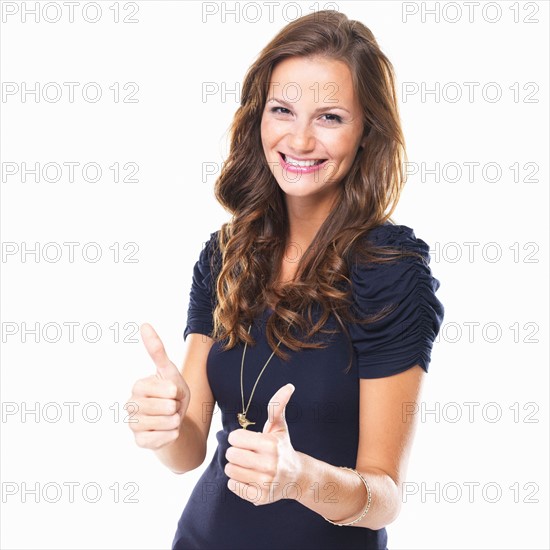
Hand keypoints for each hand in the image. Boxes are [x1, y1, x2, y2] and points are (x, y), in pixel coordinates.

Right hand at [126, 323, 190, 449]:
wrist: (178, 421)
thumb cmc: (174, 394)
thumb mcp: (170, 371)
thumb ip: (157, 351)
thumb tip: (143, 324)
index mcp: (138, 386)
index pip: (156, 388)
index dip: (171, 391)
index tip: (175, 391)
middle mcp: (131, 405)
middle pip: (159, 407)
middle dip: (175, 406)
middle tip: (175, 406)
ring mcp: (133, 424)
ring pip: (159, 424)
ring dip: (174, 420)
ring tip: (174, 417)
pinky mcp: (139, 442)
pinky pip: (157, 440)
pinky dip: (170, 435)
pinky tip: (171, 430)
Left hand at [224, 383, 301, 505]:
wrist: (296, 477)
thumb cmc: (282, 447)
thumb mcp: (279, 426)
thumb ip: (278, 406)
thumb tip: (289, 386)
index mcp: (270, 445)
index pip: (235, 438)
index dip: (238, 438)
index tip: (248, 441)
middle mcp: (269, 465)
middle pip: (230, 455)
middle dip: (236, 452)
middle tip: (247, 454)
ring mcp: (265, 483)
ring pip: (230, 470)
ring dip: (235, 467)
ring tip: (248, 466)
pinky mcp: (260, 498)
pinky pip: (233, 486)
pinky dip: (237, 482)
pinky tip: (249, 477)